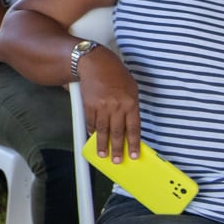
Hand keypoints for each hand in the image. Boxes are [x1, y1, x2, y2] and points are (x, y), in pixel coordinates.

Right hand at [77, 46, 141, 163]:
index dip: (134, 144)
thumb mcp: (131, 88)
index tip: (133, 155)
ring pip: (103, 131)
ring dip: (102, 144)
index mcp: (130, 103)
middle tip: (116, 160)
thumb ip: (131, 106)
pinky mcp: (89, 105)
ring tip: (103, 154)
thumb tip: (129, 124)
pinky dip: (91, 131)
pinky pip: (91, 122)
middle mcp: (117, 106)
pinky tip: (92, 137)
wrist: (95, 63)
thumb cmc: (115, 74)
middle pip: (118, 133)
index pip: (134, 129)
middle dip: (117, 149)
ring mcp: (102, 107)